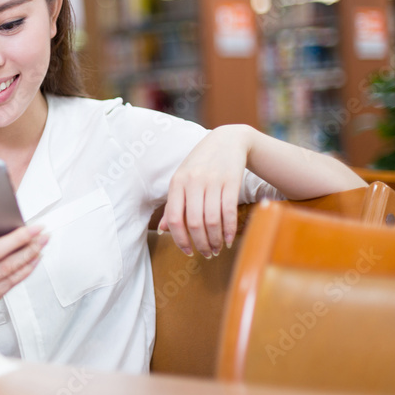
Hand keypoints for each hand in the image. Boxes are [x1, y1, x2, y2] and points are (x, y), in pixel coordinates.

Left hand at [159, 126, 251, 257]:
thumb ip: (173, 204)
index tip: (187, 251)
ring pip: (211, 220)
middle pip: (193, 223)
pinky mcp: (231, 182)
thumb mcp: (182, 179)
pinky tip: (228, 239)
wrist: (227, 141)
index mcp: (177, 182)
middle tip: (206, 254)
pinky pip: (229, 212)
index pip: (174, 218)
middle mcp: (193, 182)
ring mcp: (213, 181)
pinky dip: (229, 230)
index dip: (180, 239)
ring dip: (214, 240)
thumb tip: (162, 230)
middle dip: (200, 243)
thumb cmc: (201, 164)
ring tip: (216, 249)